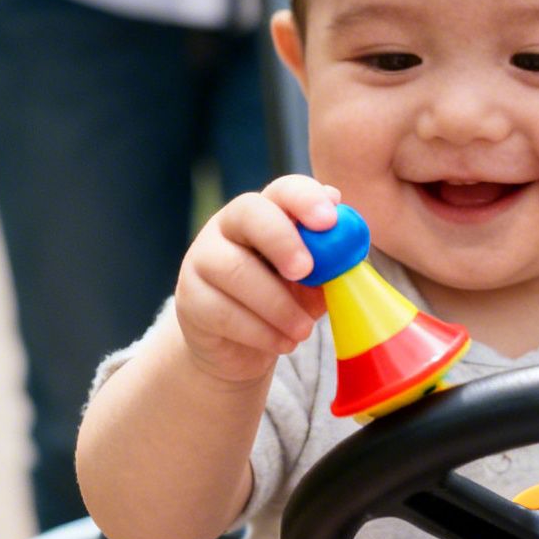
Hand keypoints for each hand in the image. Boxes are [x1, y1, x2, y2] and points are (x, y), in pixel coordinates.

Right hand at [173, 175, 341, 384]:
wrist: (243, 349)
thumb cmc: (286, 303)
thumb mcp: (316, 282)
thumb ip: (331, 261)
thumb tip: (348, 240)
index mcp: (268, 212)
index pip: (283, 189)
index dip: (305, 199)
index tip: (329, 221)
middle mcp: (229, 226)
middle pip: (250, 214)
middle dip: (282, 240)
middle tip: (306, 271)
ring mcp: (203, 259)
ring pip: (236, 271)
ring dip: (279, 306)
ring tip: (303, 331)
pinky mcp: (190, 299)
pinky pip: (224, 313)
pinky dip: (262, 333)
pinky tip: (282, 343)